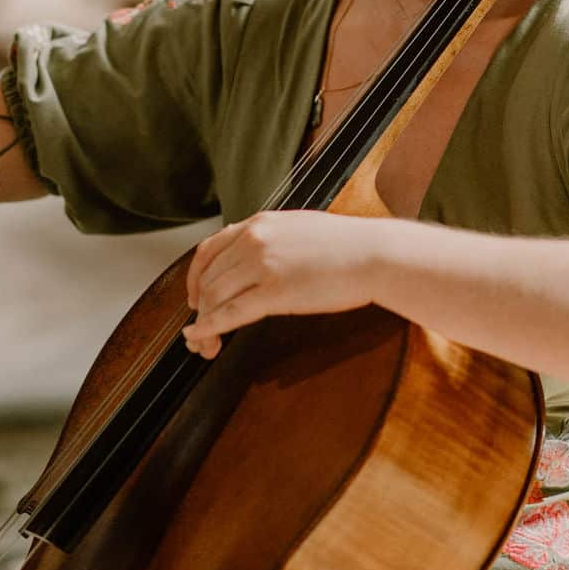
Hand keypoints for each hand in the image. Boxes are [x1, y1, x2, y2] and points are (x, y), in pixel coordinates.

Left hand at [184, 209, 387, 358]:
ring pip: (214, 298)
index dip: (194, 278)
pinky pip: (230, 314)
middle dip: (198, 308)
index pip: (208, 250)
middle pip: (208, 279)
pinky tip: (201, 339)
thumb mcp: (297, 228)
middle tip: (199, 330)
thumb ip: (270, 238)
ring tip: (204, 345)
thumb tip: (252, 254)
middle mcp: (254, 240)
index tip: (193, 297)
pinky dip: (208, 329)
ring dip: (204, 324)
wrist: (375, 253)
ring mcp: (262, 265)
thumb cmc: (345, 246)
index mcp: (259, 224)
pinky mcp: (275, 292)